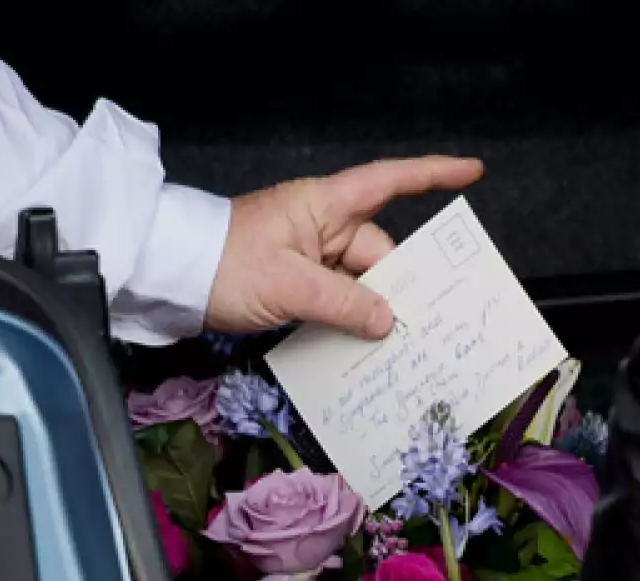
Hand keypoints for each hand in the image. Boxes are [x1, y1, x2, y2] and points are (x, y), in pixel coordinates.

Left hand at [206, 156, 483, 339]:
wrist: (167, 278)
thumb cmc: (225, 267)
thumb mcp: (290, 287)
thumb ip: (344, 303)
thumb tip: (387, 320)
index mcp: (323, 206)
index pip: (387, 182)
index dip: (432, 175)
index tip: (472, 172)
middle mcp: (318, 226)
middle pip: (376, 251)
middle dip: (397, 285)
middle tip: (427, 322)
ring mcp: (303, 255)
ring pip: (354, 282)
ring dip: (368, 311)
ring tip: (395, 346)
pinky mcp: (287, 282)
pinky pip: (329, 299)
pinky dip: (343, 319)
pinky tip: (357, 348)